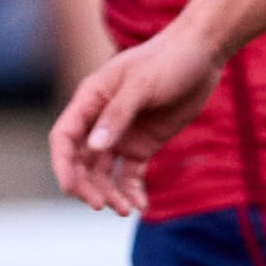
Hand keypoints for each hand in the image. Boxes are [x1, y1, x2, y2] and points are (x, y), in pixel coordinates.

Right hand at [48, 20, 223, 213]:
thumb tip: (94, 147)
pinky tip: (140, 206)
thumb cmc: (168, 60)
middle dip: (86, 185)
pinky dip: (132, 191)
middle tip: (100, 205)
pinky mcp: (143, 145)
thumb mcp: (142, 85)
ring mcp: (121, 134)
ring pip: (104, 172)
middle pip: (81, 160)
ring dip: (109, 193)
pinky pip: (130, 174)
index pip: (64, 136)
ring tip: (125, 210)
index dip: (62, 164)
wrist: (202, 55)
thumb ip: (117, 115)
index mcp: (90, 99)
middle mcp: (100, 120)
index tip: (70, 189)